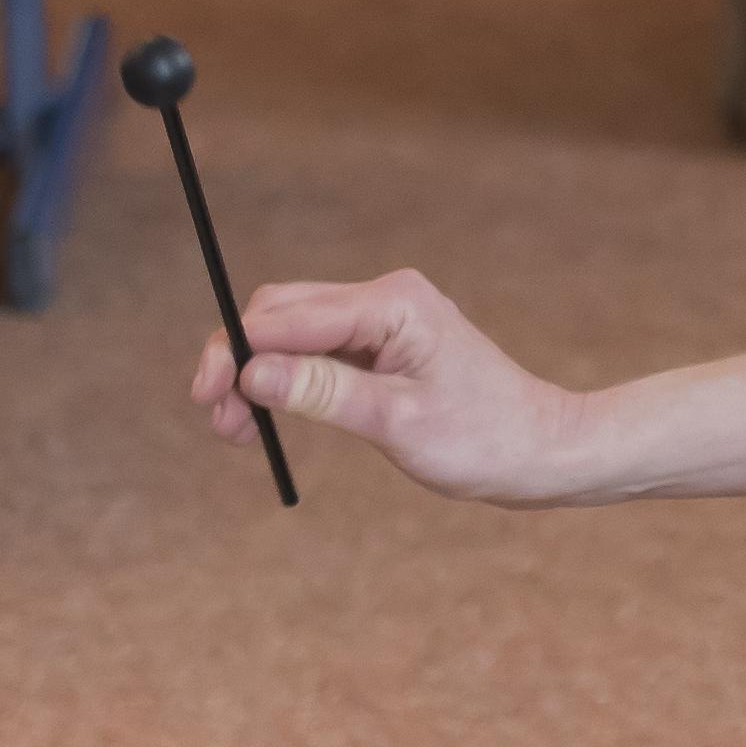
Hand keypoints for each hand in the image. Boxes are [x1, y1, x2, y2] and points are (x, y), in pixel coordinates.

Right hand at [191, 268, 599, 505]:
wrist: (539, 449)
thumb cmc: (481, 438)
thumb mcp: (394, 422)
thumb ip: (321, 392)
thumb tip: (249, 371)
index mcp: (392, 303)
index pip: (287, 315)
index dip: (235, 351)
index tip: (205, 396)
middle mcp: (385, 298)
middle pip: (281, 313)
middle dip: (238, 361)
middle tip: (216, 420)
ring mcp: (385, 318)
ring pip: (293, 331)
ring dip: (257, 373)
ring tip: (233, 430)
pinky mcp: (384, 343)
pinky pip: (317, 350)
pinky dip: (286, 378)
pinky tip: (267, 414)